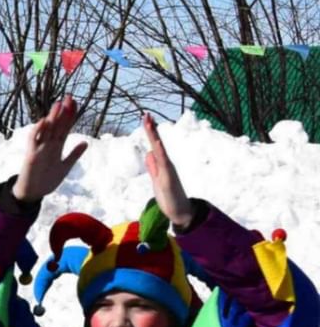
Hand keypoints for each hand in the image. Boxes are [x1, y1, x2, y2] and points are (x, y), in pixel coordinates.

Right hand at [13, 96, 86, 203]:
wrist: (33, 194)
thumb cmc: (47, 181)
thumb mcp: (65, 167)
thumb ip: (74, 155)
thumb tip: (85, 143)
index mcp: (57, 146)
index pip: (65, 127)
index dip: (71, 116)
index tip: (75, 103)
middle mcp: (48, 144)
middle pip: (57, 125)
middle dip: (63, 112)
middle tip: (69, 97)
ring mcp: (39, 148)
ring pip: (46, 130)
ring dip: (52, 117)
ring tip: (58, 104)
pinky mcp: (31, 155)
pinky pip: (33, 140)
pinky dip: (38, 130)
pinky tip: (44, 121)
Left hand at [141, 113, 195, 229]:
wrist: (181, 212)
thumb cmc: (169, 197)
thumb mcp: (156, 179)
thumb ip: (153, 167)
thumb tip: (148, 154)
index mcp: (162, 164)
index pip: (154, 145)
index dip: (150, 133)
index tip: (145, 119)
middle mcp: (166, 164)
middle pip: (157, 144)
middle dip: (151, 130)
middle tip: (146, 114)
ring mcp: (168, 171)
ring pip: (160, 151)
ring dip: (155, 137)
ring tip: (149, 123)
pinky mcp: (168, 179)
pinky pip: (164, 164)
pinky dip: (160, 153)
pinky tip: (156, 144)